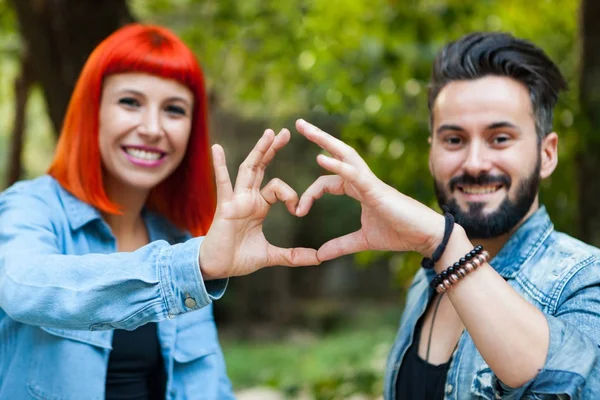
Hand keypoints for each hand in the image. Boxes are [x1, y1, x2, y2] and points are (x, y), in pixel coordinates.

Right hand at [200, 129, 319, 278]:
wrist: (216, 268)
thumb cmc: (238, 259)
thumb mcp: (271, 255)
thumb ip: (294, 255)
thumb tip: (319, 258)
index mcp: (258, 205)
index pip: (278, 188)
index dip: (291, 194)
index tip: (297, 209)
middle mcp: (247, 198)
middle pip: (262, 166)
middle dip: (273, 149)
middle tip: (286, 132)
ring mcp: (235, 199)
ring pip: (248, 169)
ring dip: (259, 150)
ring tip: (269, 132)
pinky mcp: (225, 206)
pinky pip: (223, 183)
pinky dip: (220, 165)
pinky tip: (217, 148)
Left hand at [295, 119, 444, 261]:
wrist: (426, 236)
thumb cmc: (400, 233)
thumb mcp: (362, 240)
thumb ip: (340, 245)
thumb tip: (318, 256)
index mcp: (358, 189)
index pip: (327, 182)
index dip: (310, 193)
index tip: (298, 210)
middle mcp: (362, 180)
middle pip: (337, 153)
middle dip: (318, 138)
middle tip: (298, 124)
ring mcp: (370, 182)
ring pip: (344, 155)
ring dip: (324, 140)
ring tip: (305, 127)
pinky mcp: (376, 190)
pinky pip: (354, 174)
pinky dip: (338, 166)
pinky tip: (321, 159)